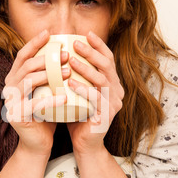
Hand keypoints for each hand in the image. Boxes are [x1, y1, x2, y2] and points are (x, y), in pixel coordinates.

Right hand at [2, 30, 68, 154]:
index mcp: (14, 79)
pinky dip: (50, 100)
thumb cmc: (46, 115)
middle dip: (47, 58)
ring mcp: (11, 102)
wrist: (37, 143)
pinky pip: (34, 104)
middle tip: (66, 55)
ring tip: (67, 73)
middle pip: (26, 66)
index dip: (34, 43)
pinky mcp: (16, 116)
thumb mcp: (47, 91)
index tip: (49, 34)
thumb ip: (49, 74)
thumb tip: (67, 52)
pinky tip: (64, 98)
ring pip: (28, 81)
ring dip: (49, 75)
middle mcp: (9, 88)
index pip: (23, 56)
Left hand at [67, 31, 123, 154]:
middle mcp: (117, 92)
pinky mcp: (106, 115)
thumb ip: (76, 76)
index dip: (99, 45)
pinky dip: (83, 89)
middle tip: (75, 43)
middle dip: (91, 52)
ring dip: (86, 68)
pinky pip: (96, 98)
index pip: (108, 59)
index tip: (86, 34)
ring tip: (70, 60)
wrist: (84, 144)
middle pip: (107, 66)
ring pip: (102, 80)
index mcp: (112, 84)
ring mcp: (114, 104)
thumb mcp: (78, 92)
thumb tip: (61, 54)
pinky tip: (70, 83)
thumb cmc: (78, 116)